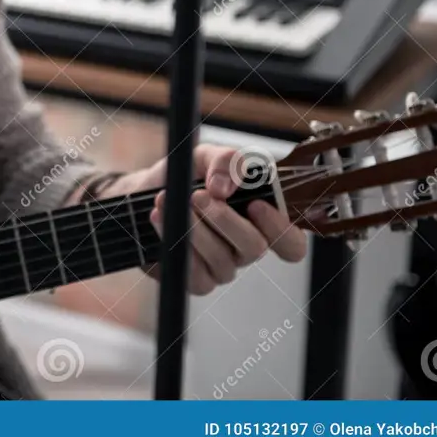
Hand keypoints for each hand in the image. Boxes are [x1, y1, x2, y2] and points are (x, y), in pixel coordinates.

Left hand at [101, 145, 306, 294]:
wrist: (144, 192)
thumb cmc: (186, 176)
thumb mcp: (207, 156)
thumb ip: (226, 161)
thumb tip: (223, 187)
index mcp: (262, 220)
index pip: (292, 244)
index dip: (281, 229)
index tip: (255, 204)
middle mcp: (247, 247)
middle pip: (254, 248)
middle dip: (224, 219)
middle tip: (197, 195)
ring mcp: (224, 267)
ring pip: (221, 260)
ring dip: (193, 227)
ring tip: (166, 199)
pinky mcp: (197, 280)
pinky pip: (195, 273)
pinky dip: (174, 240)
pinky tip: (159, 218)